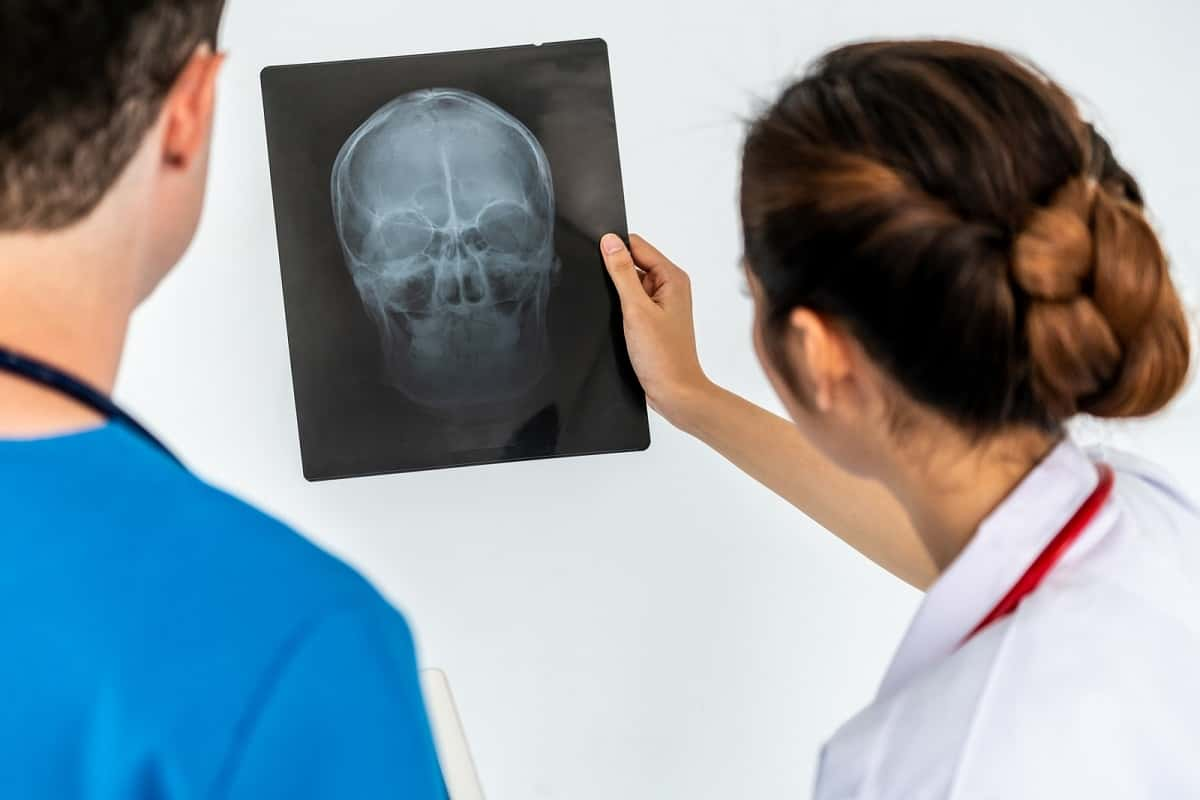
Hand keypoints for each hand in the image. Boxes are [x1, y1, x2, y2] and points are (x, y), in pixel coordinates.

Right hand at [599, 233, 712, 426]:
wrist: (675, 392)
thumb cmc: (663, 356)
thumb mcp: (636, 309)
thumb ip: (622, 273)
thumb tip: (609, 241)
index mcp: (672, 277)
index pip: (637, 245)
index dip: (615, 250)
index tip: (597, 261)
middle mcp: (670, 287)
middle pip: (633, 263)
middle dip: (615, 275)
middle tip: (612, 298)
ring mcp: (662, 304)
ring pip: (630, 285)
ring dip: (618, 295)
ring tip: (619, 315)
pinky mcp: (654, 320)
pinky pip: (632, 303)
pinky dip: (621, 309)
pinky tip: (618, 324)